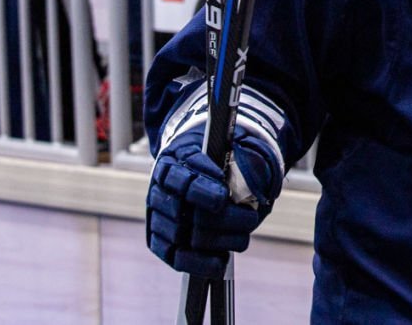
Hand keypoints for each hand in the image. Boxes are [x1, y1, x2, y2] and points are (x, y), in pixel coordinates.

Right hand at [146, 122, 278, 278]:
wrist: (193, 168)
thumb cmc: (213, 159)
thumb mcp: (225, 148)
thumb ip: (238, 158)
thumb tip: (254, 181)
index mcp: (171, 162)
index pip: (181, 179)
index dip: (202, 190)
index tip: (224, 197)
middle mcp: (159, 191)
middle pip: (185, 213)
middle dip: (222, 219)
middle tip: (250, 219)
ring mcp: (157, 218)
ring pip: (183, 236)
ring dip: (218, 240)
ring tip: (243, 238)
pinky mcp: (159, 242)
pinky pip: (175, 258)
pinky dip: (198, 263)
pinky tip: (219, 262)